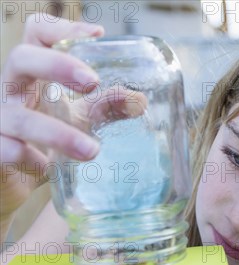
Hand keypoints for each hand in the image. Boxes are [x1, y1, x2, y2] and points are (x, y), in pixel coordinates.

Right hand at [0, 15, 104, 221]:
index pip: (38, 34)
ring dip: (59, 133)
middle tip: (92, 81)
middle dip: (56, 65)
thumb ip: (106, 107)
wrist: (14, 177)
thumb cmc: (46, 138)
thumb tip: (140, 101)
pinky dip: (32, 159)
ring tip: (92, 150)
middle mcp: (11, 90)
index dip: (62, 27)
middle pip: (21, 58)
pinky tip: (48, 167)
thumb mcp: (78, 118)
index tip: (97, 35)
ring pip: (20, 117)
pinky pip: (7, 150)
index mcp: (34, 74)